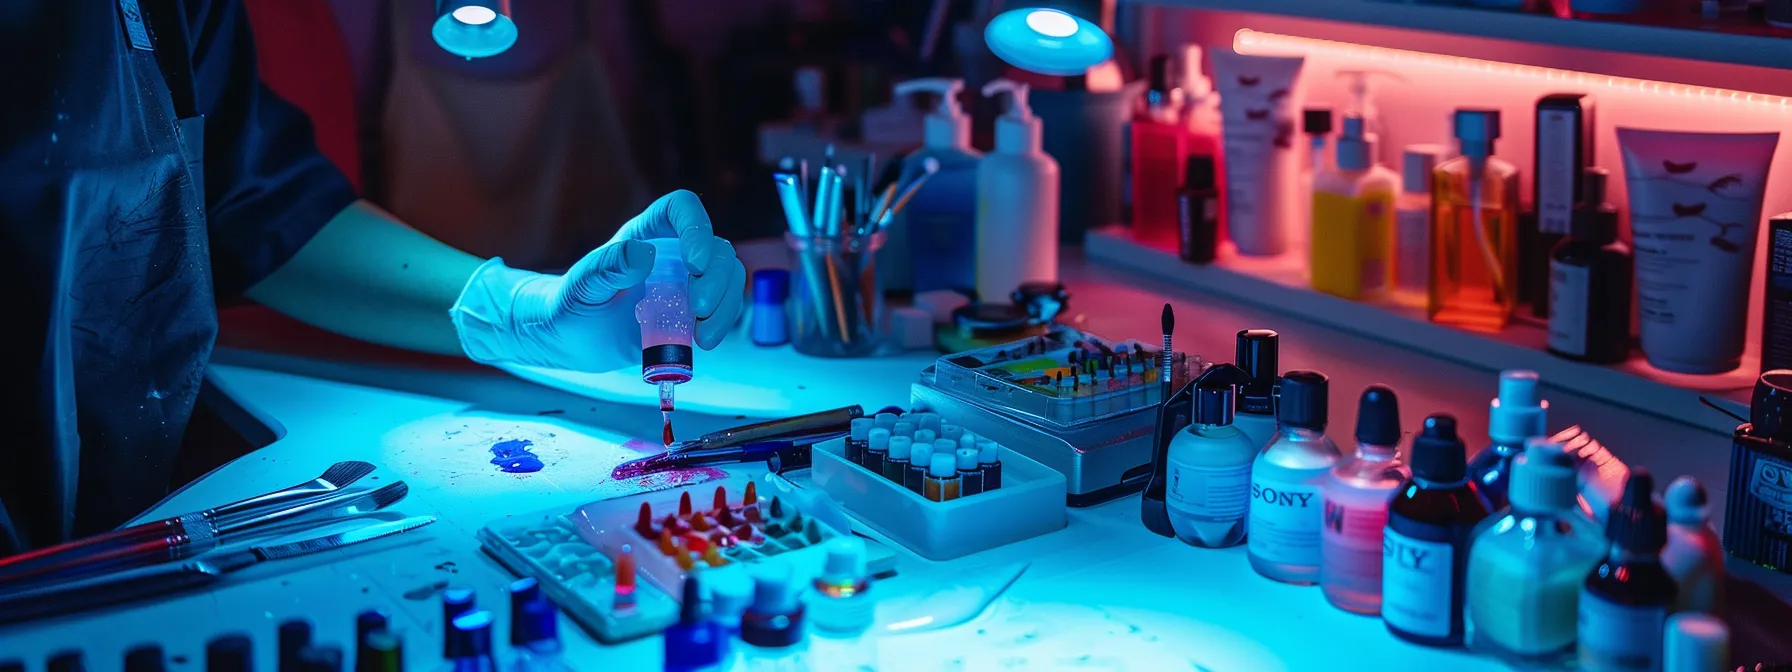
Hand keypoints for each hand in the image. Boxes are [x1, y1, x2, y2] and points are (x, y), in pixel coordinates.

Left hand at [451, 190, 746, 371]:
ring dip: (725, 305)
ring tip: (702, 335)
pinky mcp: (691, 314)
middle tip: (699, 308)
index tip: (693, 262)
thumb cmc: (570, 306)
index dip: (696, 227)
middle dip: (716, 278)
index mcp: (645, 236)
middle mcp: (672, 256)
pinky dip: (720, 324)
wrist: (570, 340)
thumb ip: (607, 267)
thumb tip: (644, 254)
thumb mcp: (581, 287)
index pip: (682, 209)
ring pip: (728, 279)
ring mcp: (686, 285)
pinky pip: (721, 310)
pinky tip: (701, 342)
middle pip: (716, 248)